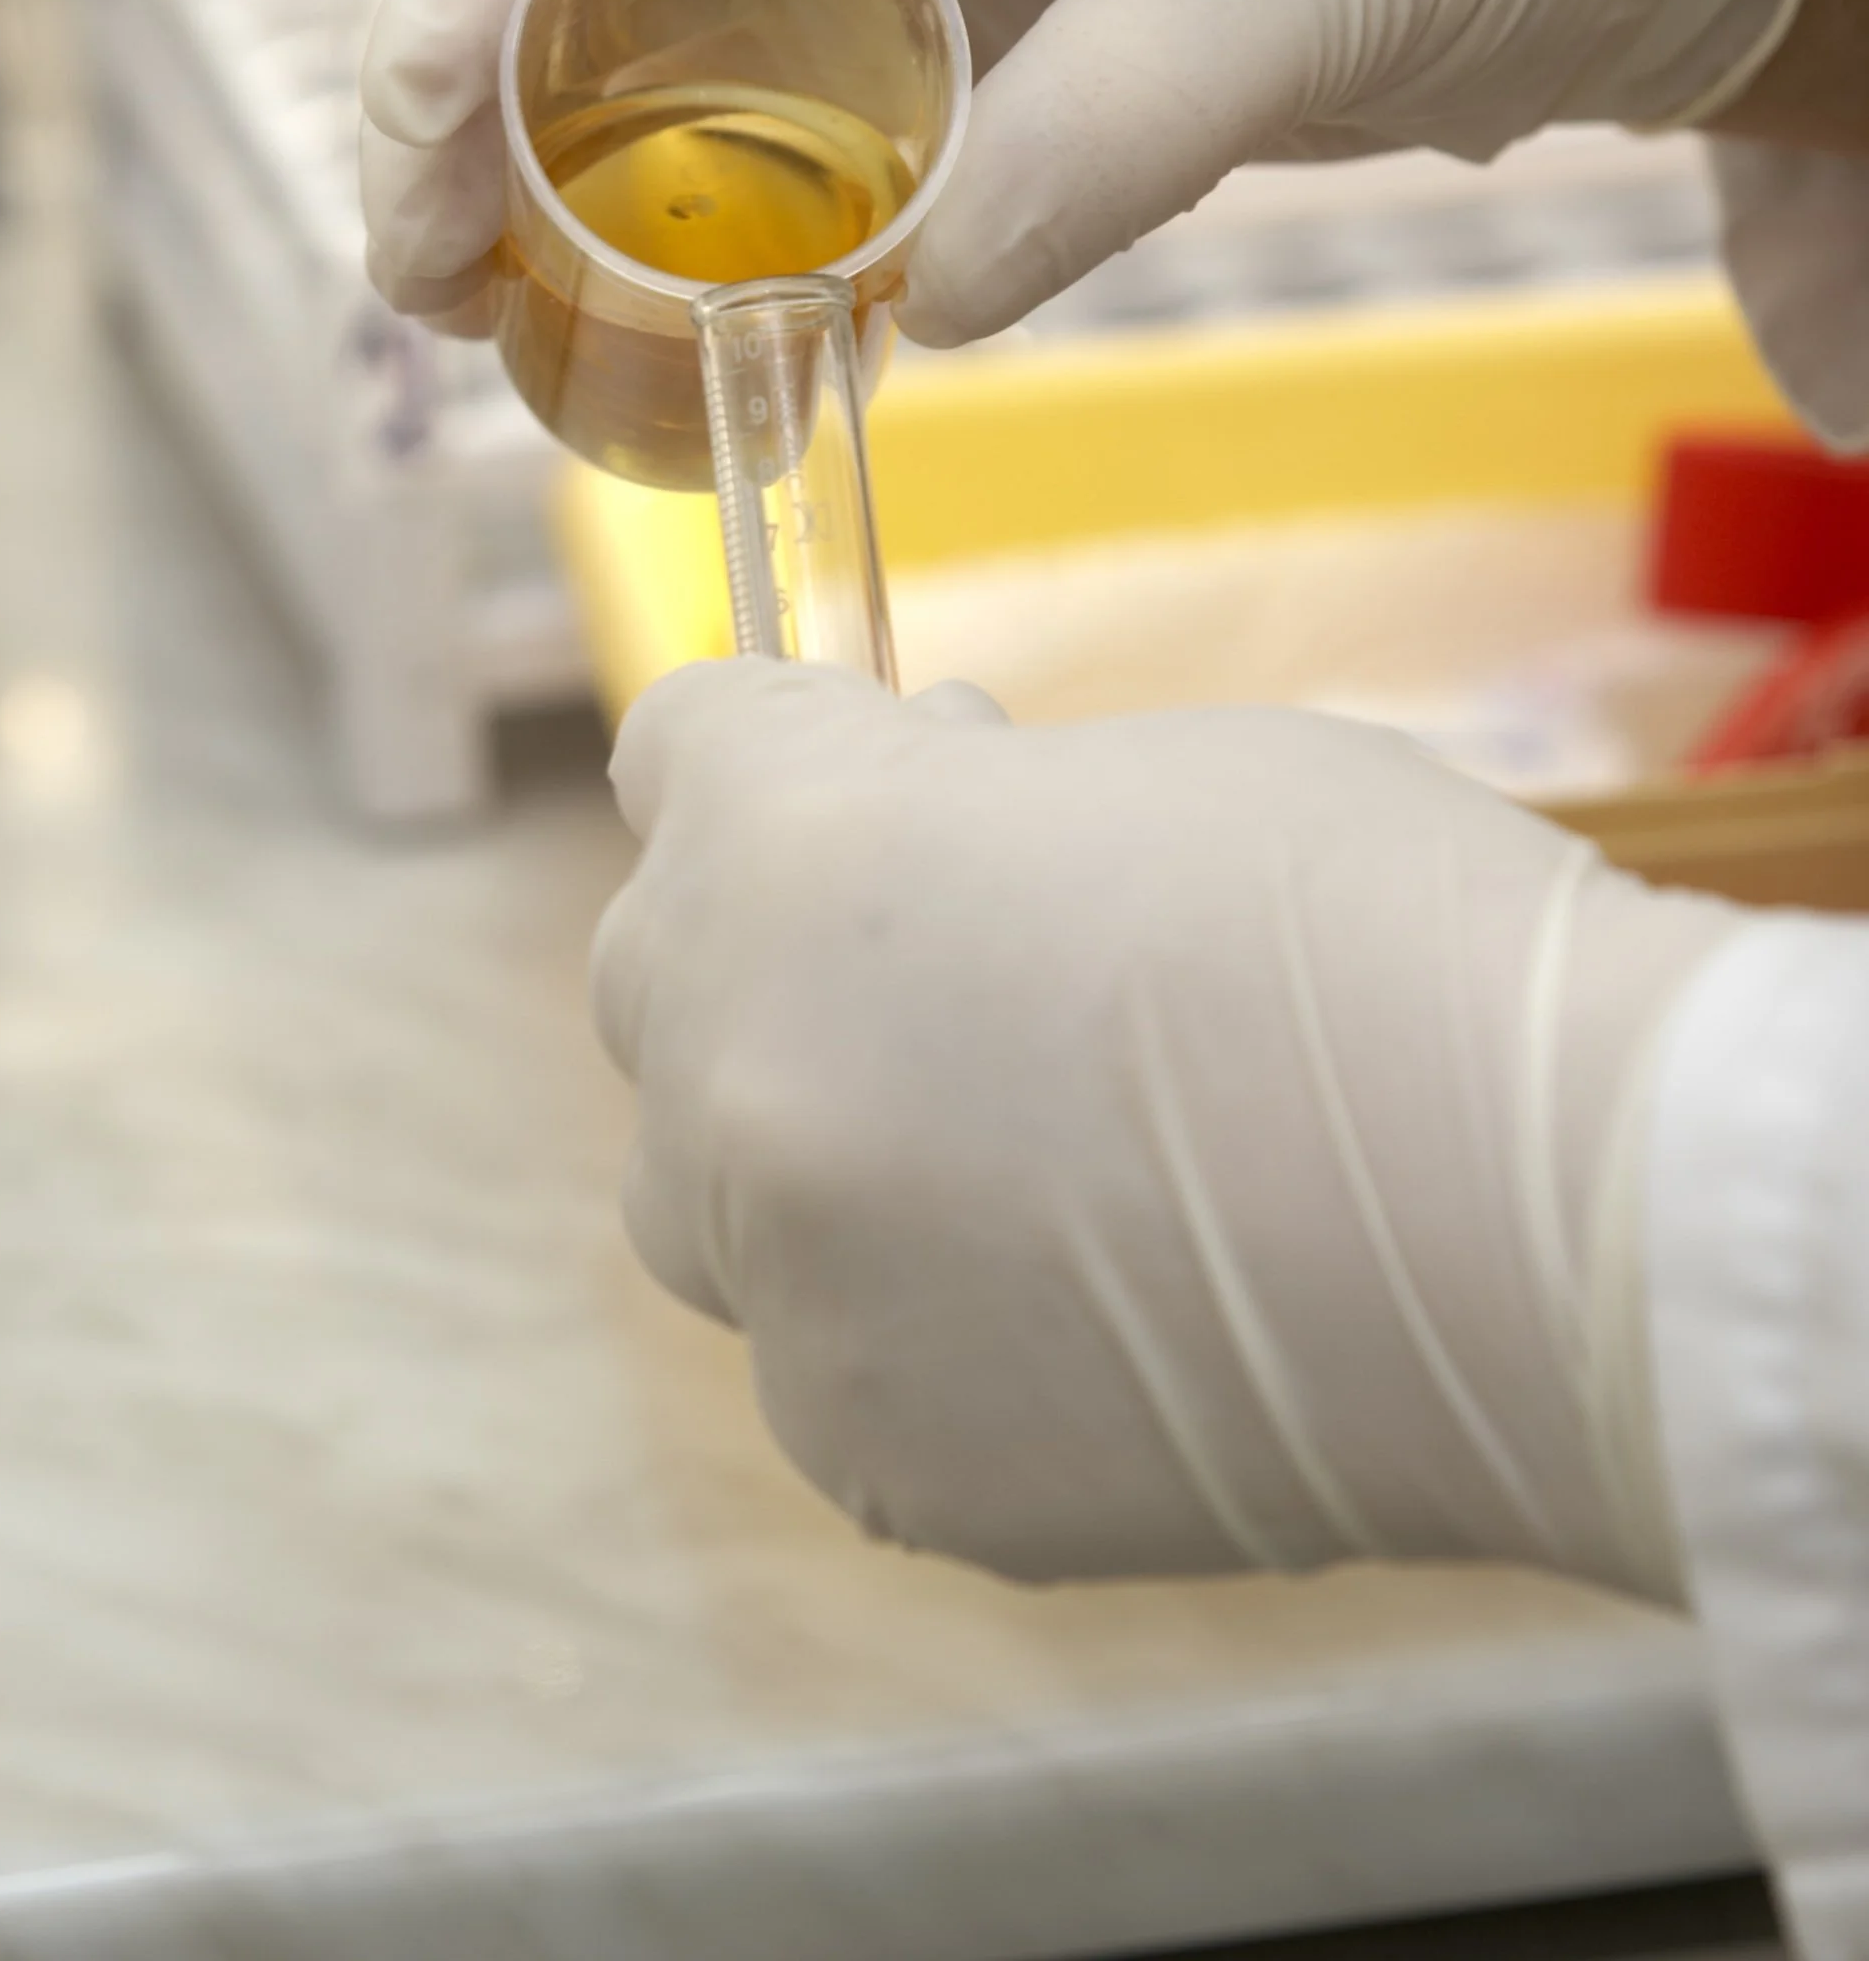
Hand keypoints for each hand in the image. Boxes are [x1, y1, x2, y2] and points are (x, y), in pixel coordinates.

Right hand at [362, 0, 1830, 344]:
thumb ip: (1099, 135)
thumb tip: (907, 313)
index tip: (410, 130)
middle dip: (507, 102)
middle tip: (420, 279)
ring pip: (719, 52)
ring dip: (615, 191)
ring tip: (505, 337)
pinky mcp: (1013, 30)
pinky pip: (845, 141)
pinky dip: (772, 243)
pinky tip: (708, 346)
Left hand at [594, 662, 1741, 1592]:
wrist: (1543, 1227)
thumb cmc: (1379, 933)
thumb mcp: (1150, 774)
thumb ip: (964, 815)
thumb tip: (920, 848)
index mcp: (788, 853)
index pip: (679, 750)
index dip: (783, 746)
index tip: (867, 768)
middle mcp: (732, 1073)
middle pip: (663, 981)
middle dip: (780, 947)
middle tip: (955, 954)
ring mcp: (792, 1290)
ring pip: (718, 1199)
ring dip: (819, 1150)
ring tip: (1020, 1148)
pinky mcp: (881, 1460)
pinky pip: (838, 1358)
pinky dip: (920, 1319)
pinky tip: (1090, 1301)